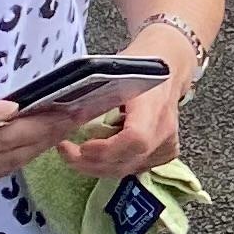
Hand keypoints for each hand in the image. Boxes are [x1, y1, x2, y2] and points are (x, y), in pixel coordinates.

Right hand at [0, 88, 84, 204]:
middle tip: (75, 116)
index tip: (70, 109)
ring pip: (2, 171)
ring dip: (30, 150)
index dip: (44, 124)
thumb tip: (13, 109)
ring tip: (54, 128)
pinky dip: (5, 161)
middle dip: (46, 137)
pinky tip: (18, 145)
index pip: (9, 136)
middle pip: (12, 157)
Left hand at [64, 68, 182, 177]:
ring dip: (98, 167)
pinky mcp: (166, 153)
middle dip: (91, 163)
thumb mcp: (112, 73)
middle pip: (129, 160)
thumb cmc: (140, 64)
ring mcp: (167, 144)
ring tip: (75, 155)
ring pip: (129, 169)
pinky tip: (99, 156)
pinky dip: (113, 165)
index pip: (136, 138)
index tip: (82, 147)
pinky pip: (135, 167)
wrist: (170, 65)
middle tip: (67, 152)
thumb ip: (93, 96)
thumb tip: (63, 116)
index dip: (107, 149)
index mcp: (153, 104)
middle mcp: (164, 129)